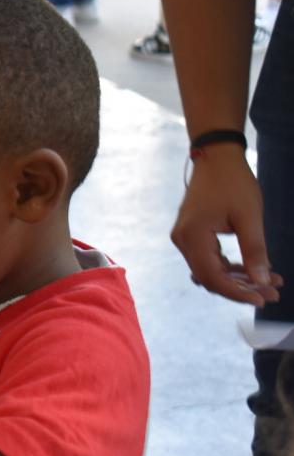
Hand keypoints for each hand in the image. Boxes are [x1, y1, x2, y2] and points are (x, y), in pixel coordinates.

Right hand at [172, 145, 282, 305]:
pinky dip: (230, 267)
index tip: (262, 298)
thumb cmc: (233, 182)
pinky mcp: (191, 234)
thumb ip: (255, 251)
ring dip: (238, 279)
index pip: (212, 276)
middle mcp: (182, 240)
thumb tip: (263, 282)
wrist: (216, 157)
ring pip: (210, 270)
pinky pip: (209, 259)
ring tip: (270, 283)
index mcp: (192, 236)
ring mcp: (184, 237)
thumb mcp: (249, 217)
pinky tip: (252, 269)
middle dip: (241, 288)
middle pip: (209, 277)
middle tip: (273, 294)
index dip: (237, 292)